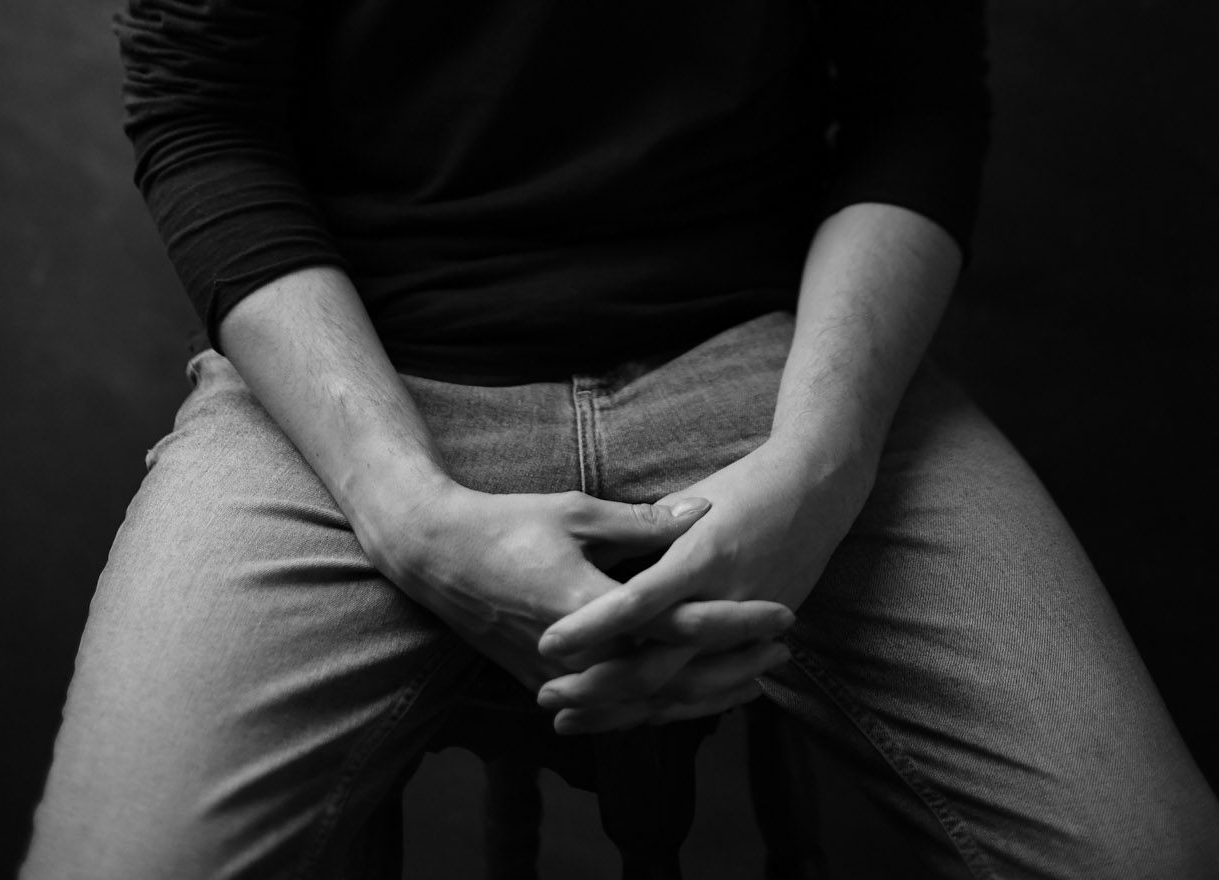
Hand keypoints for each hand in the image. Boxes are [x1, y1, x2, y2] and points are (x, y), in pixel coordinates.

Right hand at [374, 479, 790, 699]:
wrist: (437, 557)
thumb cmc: (508, 523)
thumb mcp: (576, 510)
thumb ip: (642, 522)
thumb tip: (702, 510)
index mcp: (590, 607)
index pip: (678, 625)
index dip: (734, 620)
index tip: (779, 610)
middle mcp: (579, 656)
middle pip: (673, 675)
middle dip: (732, 666)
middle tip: (781, 651)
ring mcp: (562, 678)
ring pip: (647, 703)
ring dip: (704, 693)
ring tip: (753, 678)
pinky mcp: (549, 684)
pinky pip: (616, 708)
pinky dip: (660, 706)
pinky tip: (691, 698)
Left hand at [534, 438, 871, 730]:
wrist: (816, 489)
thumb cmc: (744, 485)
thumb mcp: (686, 499)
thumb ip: (645, 535)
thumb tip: (600, 565)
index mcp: (698, 556)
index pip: (635, 603)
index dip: (591, 628)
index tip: (547, 644)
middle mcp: (721, 600)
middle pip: (655, 664)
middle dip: (598, 688)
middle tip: (549, 699)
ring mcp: (743, 628)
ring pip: (679, 690)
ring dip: (626, 710)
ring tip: (576, 720)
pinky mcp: (758, 641)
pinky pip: (710, 689)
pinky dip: (672, 709)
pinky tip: (635, 719)